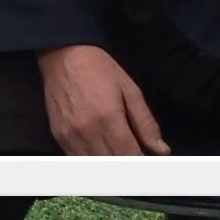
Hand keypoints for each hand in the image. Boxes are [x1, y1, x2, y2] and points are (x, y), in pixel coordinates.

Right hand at [37, 44, 168, 155]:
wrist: (63, 54)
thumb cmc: (99, 68)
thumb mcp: (130, 89)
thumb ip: (145, 122)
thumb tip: (161, 149)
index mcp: (108, 117)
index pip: (129, 155)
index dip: (141, 162)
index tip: (147, 161)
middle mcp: (87, 130)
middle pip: (111, 164)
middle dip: (126, 165)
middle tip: (134, 157)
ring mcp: (70, 134)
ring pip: (93, 165)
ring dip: (108, 165)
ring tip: (117, 154)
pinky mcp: (58, 134)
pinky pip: (76, 159)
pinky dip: (90, 160)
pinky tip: (98, 151)